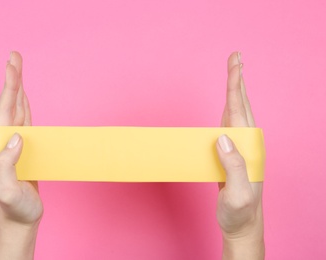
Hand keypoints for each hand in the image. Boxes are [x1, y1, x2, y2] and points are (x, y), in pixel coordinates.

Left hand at [0, 52, 42, 259]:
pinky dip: (26, 104)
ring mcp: (14, 142)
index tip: (12, 66)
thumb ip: (7, 163)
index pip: (5, 111)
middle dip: (12, 78)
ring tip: (18, 69)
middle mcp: (4, 140)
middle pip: (9, 103)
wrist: (21, 217)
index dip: (9, 87)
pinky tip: (26, 97)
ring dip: (18, 87)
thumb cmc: (15, 207)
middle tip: (15, 56)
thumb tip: (16, 136)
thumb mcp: (7, 190)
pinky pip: (26, 120)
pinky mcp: (25, 147)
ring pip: (17, 108)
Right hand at [216, 52, 264, 258]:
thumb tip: (223, 137)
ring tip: (233, 72)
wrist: (241, 224)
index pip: (240, 111)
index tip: (236, 64)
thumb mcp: (238, 192)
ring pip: (235, 112)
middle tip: (236, 57)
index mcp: (249, 148)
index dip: (236, 86)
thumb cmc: (240, 211)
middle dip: (237, 79)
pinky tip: (226, 104)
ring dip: (233, 91)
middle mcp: (247, 143)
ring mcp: (239, 147)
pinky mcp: (230, 153)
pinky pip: (226, 125)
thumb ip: (233, 165)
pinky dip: (226, 109)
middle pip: (240, 105)